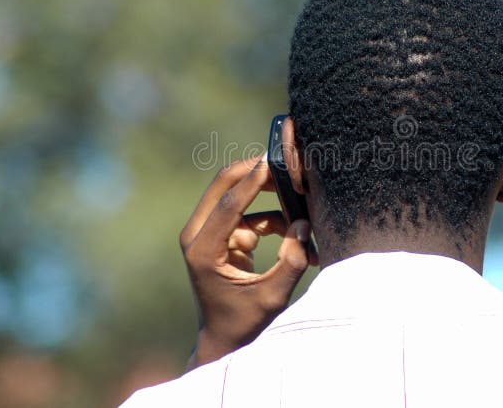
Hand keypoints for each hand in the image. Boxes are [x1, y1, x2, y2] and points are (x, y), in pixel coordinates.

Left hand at [179, 154, 316, 369]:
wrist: (224, 339)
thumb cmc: (244, 323)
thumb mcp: (271, 297)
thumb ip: (290, 263)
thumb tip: (304, 225)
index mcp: (202, 251)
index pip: (228, 205)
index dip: (252, 182)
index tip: (273, 162)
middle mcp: (198, 236)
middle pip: (223, 186)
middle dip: (254, 172)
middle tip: (285, 163)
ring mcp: (208, 233)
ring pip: (239, 196)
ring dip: (271, 201)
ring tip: (303, 211)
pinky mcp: (221, 235)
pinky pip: (249, 214)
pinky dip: (273, 221)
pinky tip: (297, 235)